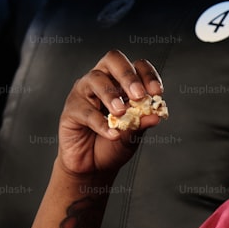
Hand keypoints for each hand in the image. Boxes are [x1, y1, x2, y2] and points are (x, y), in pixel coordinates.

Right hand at [57, 50, 164, 177]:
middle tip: (138, 95)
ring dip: (111, 95)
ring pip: (96, 79)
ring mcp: (84, 92)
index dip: (148, 75)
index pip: (136, 66)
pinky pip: (85, 110)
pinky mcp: (71, 109)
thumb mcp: (132, 136)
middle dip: (128, 75)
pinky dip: (100, 123)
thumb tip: (156, 116)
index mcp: (122, 83)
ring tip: (121, 113)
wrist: (93, 167)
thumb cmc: (113, 145)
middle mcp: (102, 81)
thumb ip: (141, 124)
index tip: (157, 92)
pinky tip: (112, 134)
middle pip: (113, 60)